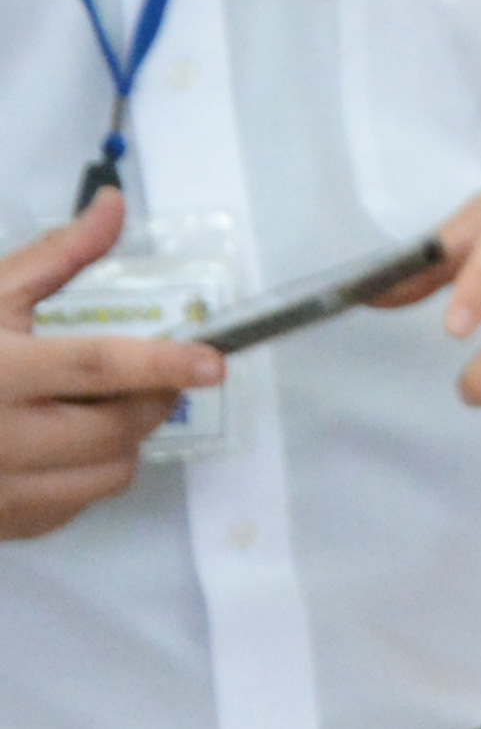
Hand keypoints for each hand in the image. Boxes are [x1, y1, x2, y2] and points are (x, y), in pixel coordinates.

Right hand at [0, 191, 213, 537]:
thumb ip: (54, 258)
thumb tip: (115, 205)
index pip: (90, 367)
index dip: (157, 363)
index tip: (212, 361)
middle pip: (116, 426)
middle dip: (148, 398)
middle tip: (143, 375)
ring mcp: (2, 489)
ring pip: (113, 470)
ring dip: (123, 437)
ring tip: (87, 406)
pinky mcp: (9, 523)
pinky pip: (83, 501)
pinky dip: (88, 471)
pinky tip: (54, 442)